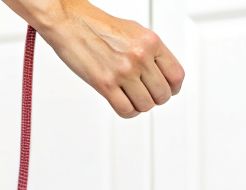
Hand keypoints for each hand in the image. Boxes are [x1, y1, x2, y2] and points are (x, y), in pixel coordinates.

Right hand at [6, 0, 184, 117]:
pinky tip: (122, 102)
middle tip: (145, 94)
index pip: (176, 76)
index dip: (172, 88)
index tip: (167, 90)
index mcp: (150, 42)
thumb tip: (162, 73)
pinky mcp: (105, 84)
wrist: (69, 21)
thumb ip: (150, 52)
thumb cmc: (97, 26)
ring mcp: (123, 71)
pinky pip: (126, 110)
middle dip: (155, 98)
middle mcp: (139, 56)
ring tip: (131, 97)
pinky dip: (128, 111)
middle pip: (162, 94)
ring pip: (146, 105)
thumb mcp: (134, 32)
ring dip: (140, 105)